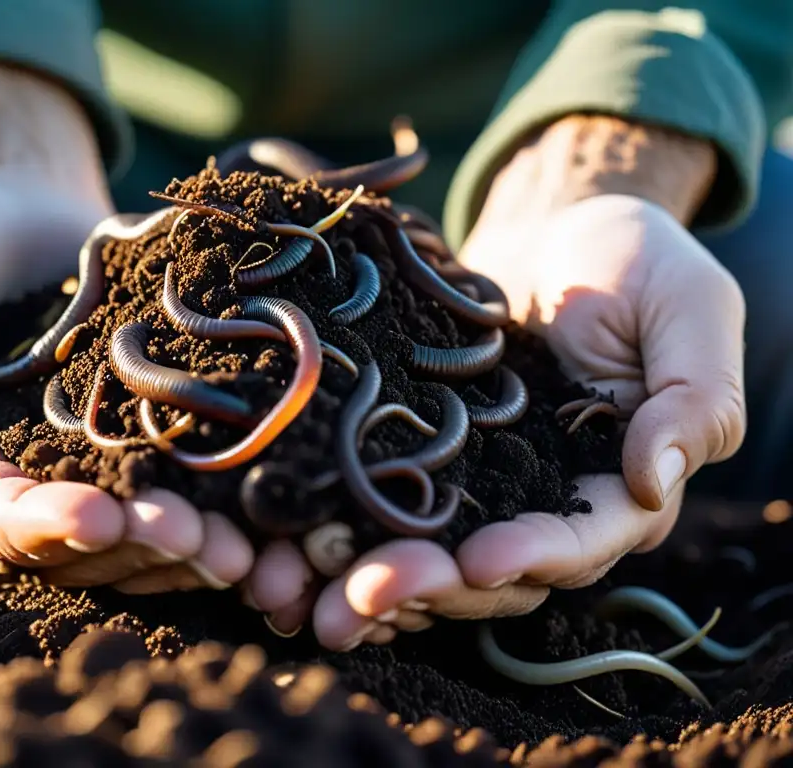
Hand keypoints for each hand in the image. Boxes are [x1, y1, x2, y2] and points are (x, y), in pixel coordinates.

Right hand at [0, 64, 254, 590]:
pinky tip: (264, 516)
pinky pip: (184, 476)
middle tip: (198, 543)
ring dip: (188, 545)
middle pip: (75, 539)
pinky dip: (221, 501)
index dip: (40, 526)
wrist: (14, 187)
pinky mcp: (147, 424)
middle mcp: (21, 470)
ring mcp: (90, 453)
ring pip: (136, 524)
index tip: (98, 517)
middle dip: (134, 546)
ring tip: (243, 548)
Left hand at [302, 118, 747, 650]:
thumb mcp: (690, 309)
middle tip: (364, 592)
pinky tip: (289, 546)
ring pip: (427, 554)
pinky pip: (380, 503)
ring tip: (308, 593)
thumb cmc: (635, 260)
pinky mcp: (420, 456)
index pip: (581, 542)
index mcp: (617, 486)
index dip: (533, 558)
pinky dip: (339, 530)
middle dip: (430, 587)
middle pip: (491, 571)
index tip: (478, 559)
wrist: (554, 228)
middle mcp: (544, 503)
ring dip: (371, 579)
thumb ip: (693, 397)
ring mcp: (477, 485)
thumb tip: (655, 482)